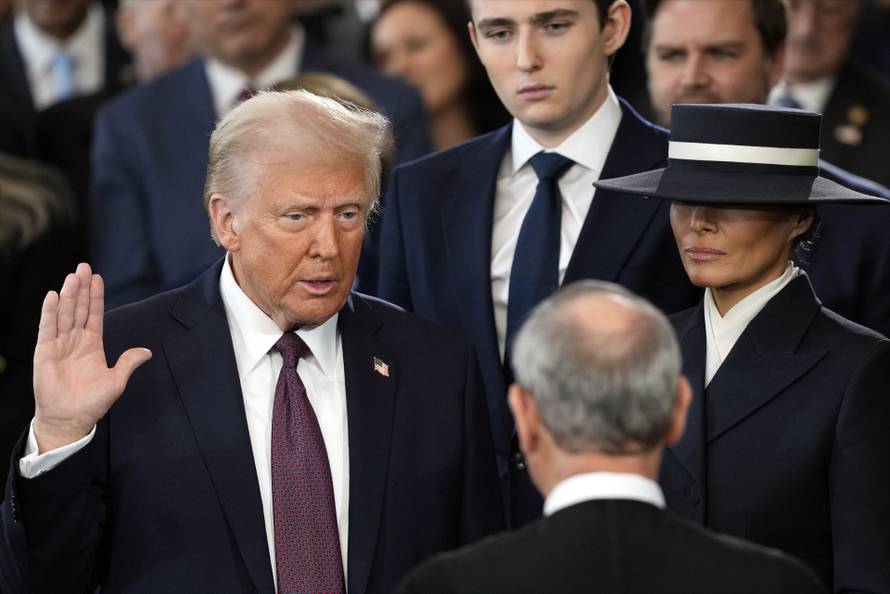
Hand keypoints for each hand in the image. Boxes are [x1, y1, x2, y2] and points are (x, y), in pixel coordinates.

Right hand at [33, 263, 151, 452]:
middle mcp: (75, 340)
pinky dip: (50, 313)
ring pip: (65, 315)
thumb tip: (147, 351)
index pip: (95, 314)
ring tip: (72, 276)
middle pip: (79, 309)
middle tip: (84, 267)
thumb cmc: (91, 403)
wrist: (70, 420)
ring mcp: (59, 345)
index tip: (98, 278)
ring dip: (69, 295)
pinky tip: (53, 297)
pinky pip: (48, 329)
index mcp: (92, 344)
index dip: (96, 296)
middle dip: (82, 288)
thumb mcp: (116, 381)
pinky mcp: (45, 353)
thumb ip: (128, 363)